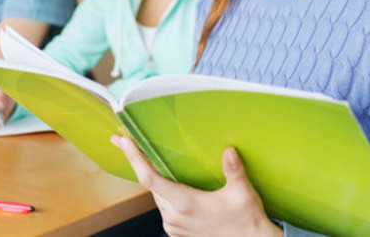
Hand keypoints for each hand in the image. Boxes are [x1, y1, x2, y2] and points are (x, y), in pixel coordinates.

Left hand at [111, 136, 281, 236]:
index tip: (123, 141)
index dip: (134, 157)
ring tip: (154, 160)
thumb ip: (234, 171)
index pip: (149, 178)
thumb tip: (229, 151)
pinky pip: (164, 208)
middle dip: (140, 163)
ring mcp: (174, 226)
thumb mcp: (243, 194)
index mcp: (186, 203)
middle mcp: (174, 216)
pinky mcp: (177, 232)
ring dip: (155, 179)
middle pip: (150, 184)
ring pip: (156, 196)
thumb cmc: (246, 220)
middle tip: (130, 142)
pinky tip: (172, 184)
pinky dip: (164, 193)